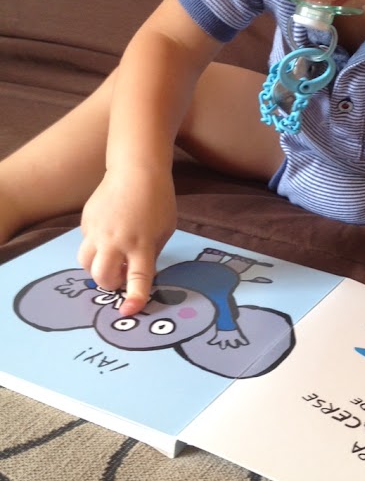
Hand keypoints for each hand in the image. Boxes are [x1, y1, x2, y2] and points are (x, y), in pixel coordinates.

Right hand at [77, 166, 176, 315]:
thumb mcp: (164, 230)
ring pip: (86, 263)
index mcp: (141, 243)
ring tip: (112, 258)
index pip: (137, 278)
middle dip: (110, 284)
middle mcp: (116, 239)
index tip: (128, 310)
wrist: (136, 170)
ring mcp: (97, 230)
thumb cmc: (157, 200)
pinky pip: (86, 242)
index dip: (134, 298)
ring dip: (98, 268)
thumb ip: (150, 254)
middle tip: (121, 276)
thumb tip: (138, 274)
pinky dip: (96, 246)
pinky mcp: (86, 220)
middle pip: (102, 276)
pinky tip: (109, 232)